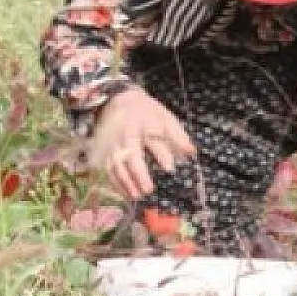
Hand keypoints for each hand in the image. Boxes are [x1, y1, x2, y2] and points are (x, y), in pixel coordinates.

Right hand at [81, 88, 196, 200]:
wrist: (117, 99)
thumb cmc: (145, 111)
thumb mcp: (164, 118)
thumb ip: (177, 136)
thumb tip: (191, 153)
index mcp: (140, 124)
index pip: (151, 139)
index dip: (161, 154)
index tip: (170, 169)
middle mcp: (123, 134)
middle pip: (129, 156)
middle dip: (138, 174)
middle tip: (148, 190)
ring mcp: (112, 143)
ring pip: (115, 165)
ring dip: (124, 182)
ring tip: (136, 196)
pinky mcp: (105, 151)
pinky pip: (108, 169)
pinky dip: (115, 182)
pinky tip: (124, 193)